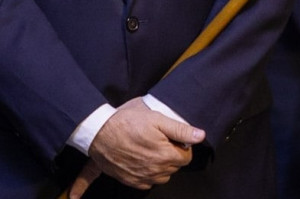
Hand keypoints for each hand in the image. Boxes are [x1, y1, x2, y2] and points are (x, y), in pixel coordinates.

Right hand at [68, 98, 204, 196]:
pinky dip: (146, 173)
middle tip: (159, 139)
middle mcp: (156, 171)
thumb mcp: (156, 118)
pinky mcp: (130, 180)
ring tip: (149, 148)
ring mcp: (142, 178)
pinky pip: (146, 182)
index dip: (181, 145)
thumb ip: (180, 129)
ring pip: (162, 176)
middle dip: (171, 154)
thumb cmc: (126, 122)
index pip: (186, 157)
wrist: (98, 132)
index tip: (172, 137)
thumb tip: (200, 135)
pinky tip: (140, 159)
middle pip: (174, 167)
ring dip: (160, 165)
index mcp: (166, 156)